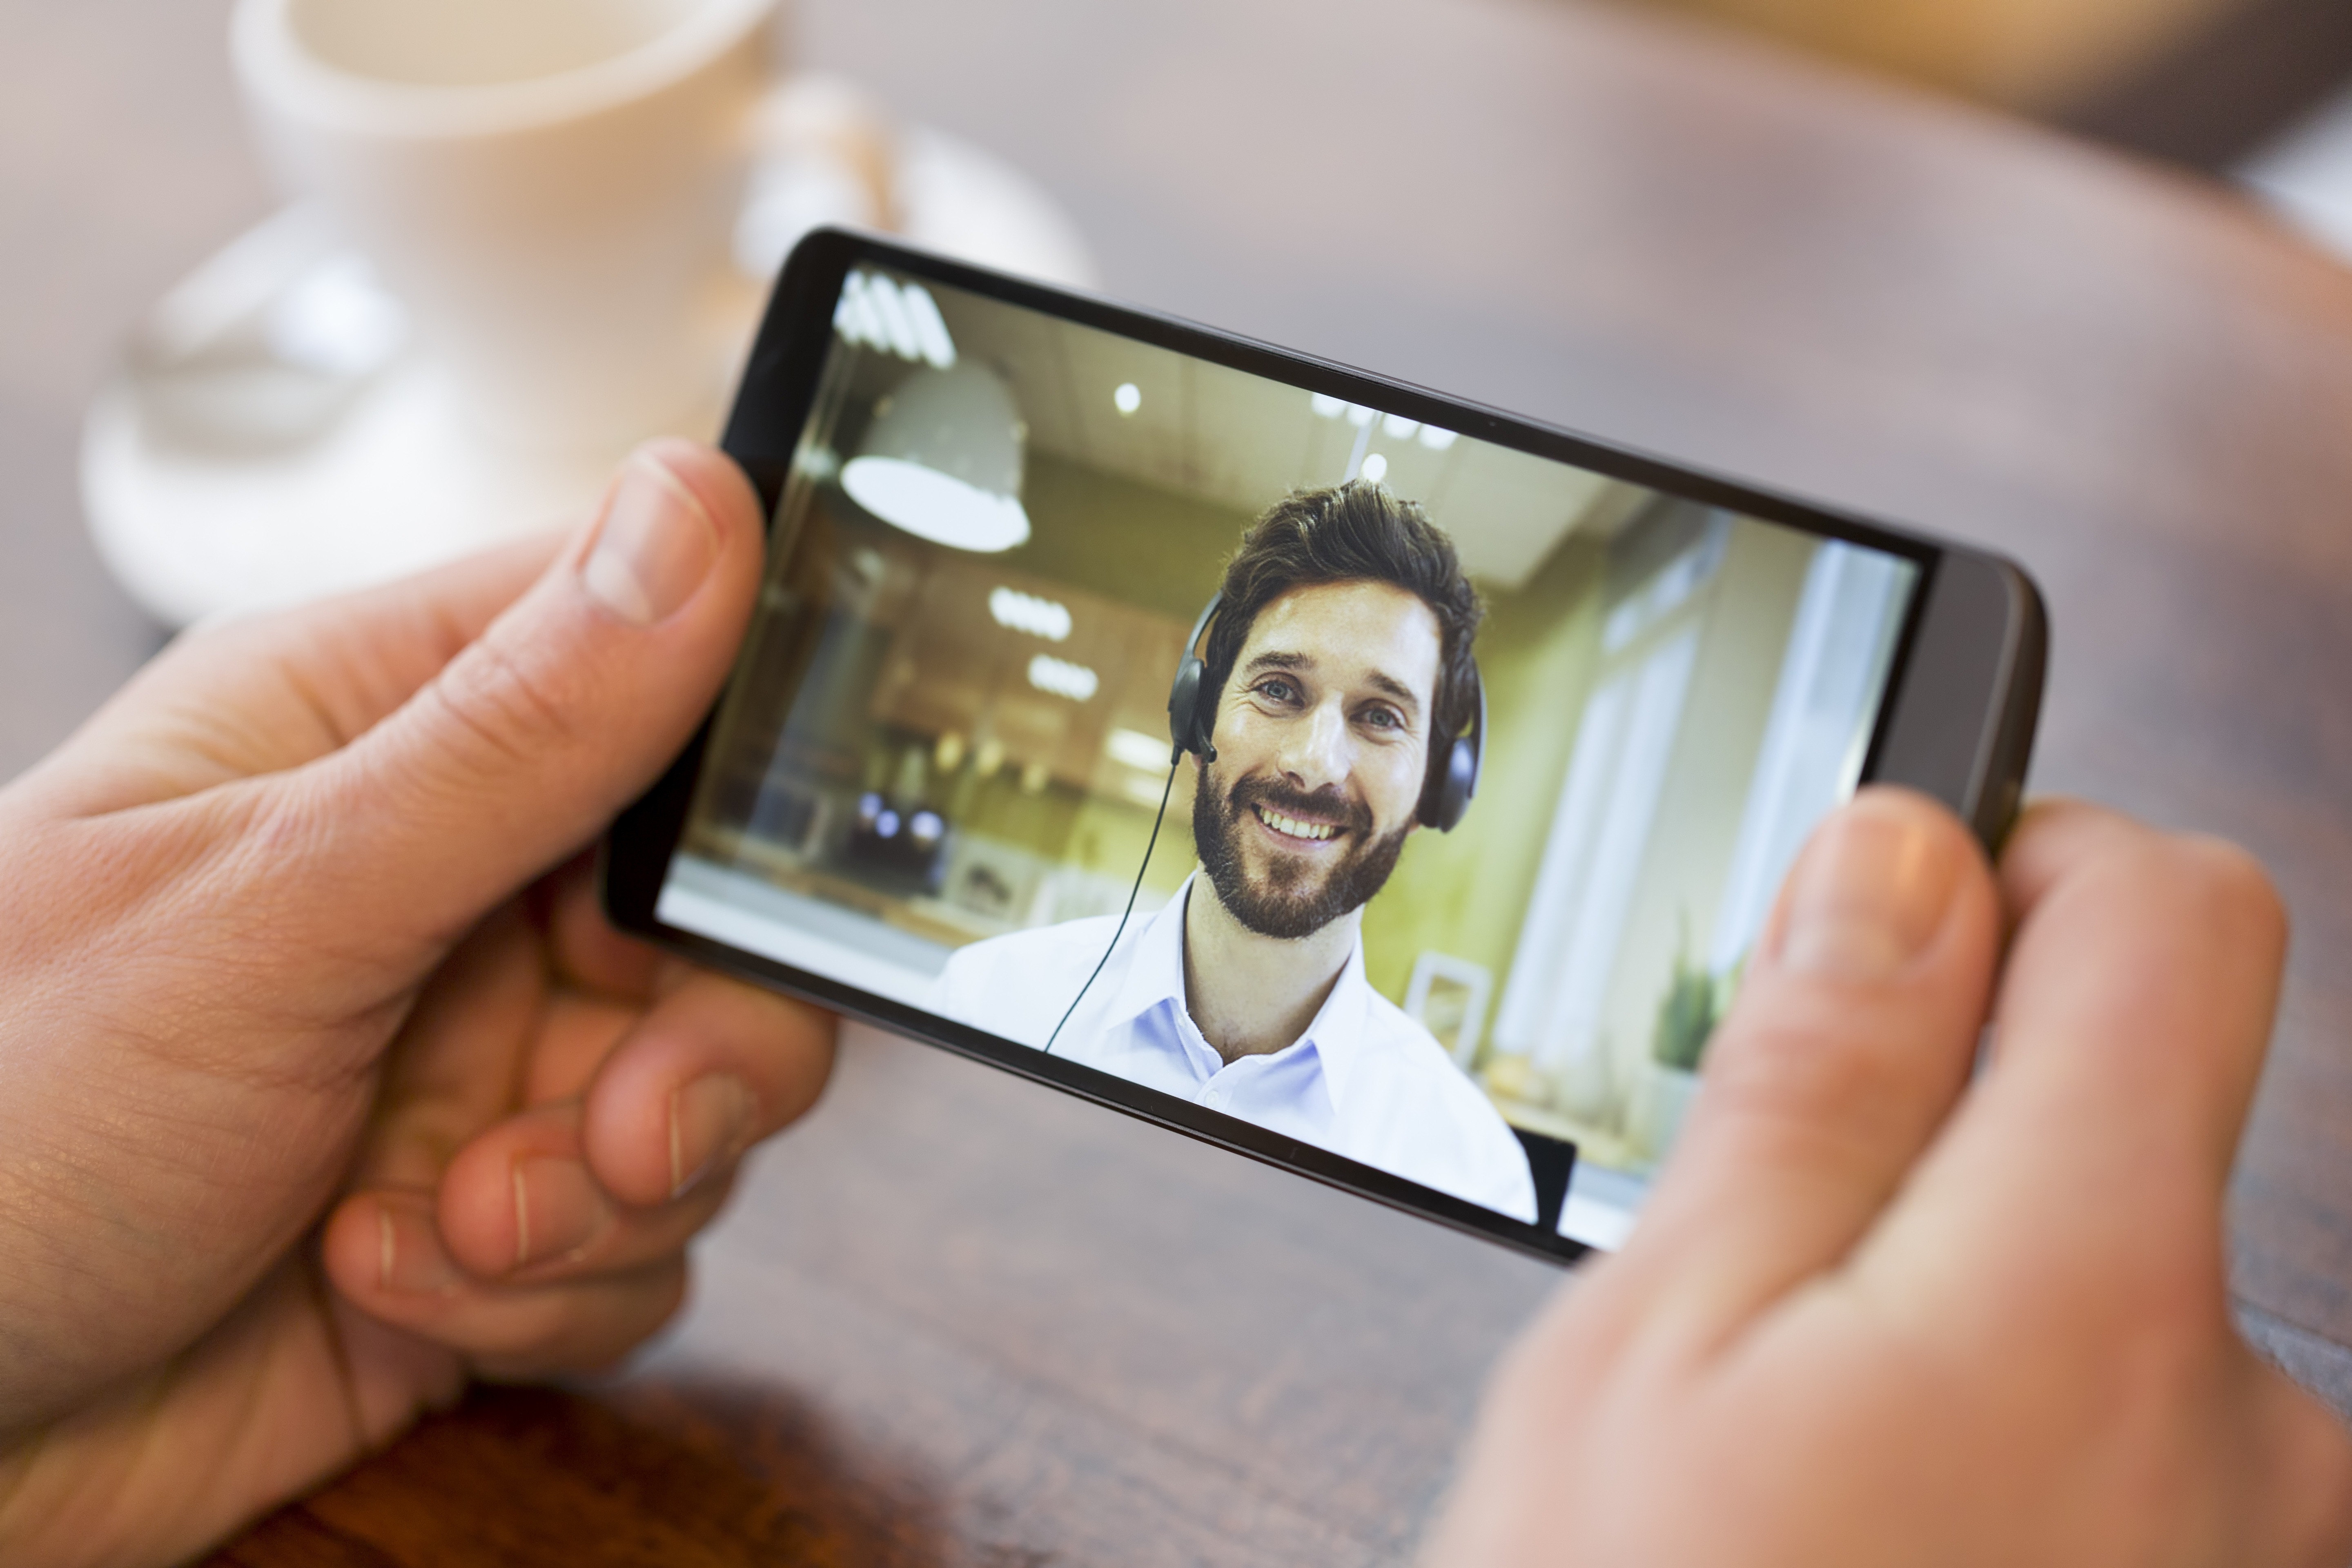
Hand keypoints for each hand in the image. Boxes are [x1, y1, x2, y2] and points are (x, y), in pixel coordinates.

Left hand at [0, 441, 833, 1566]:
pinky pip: (642, 1238)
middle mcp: (448, 888)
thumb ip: (514, 731)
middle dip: (700, 1051)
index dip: (745, 761)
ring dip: (603, 1194)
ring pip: (701, 1098)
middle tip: (616, 1129)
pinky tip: (397, 1286)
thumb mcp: (270, 909)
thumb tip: (697, 504)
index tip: (754, 882)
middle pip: (716, 922)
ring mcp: (474, 1059)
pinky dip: (551, 1288)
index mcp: (379, 738)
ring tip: (452, 1227)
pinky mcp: (493, 1216)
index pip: (649, 662)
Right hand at [1427, 791, 2351, 1565]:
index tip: (1895, 929)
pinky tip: (1890, 1555)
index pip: (2170, 916)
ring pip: (2113, 1310)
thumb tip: (1897, 858)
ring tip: (1809, 1478)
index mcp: (2093, 1292)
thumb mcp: (1660, 1356)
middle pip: (2133, 1125)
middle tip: (1760, 1292)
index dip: (2021, 869)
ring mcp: (2263, 1542)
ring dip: (1967, 1328)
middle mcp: (2251, 1420)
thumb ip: (1810, 1083)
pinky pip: (2144, 1457)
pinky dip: (2021, 1459)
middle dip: (1946, 1146)